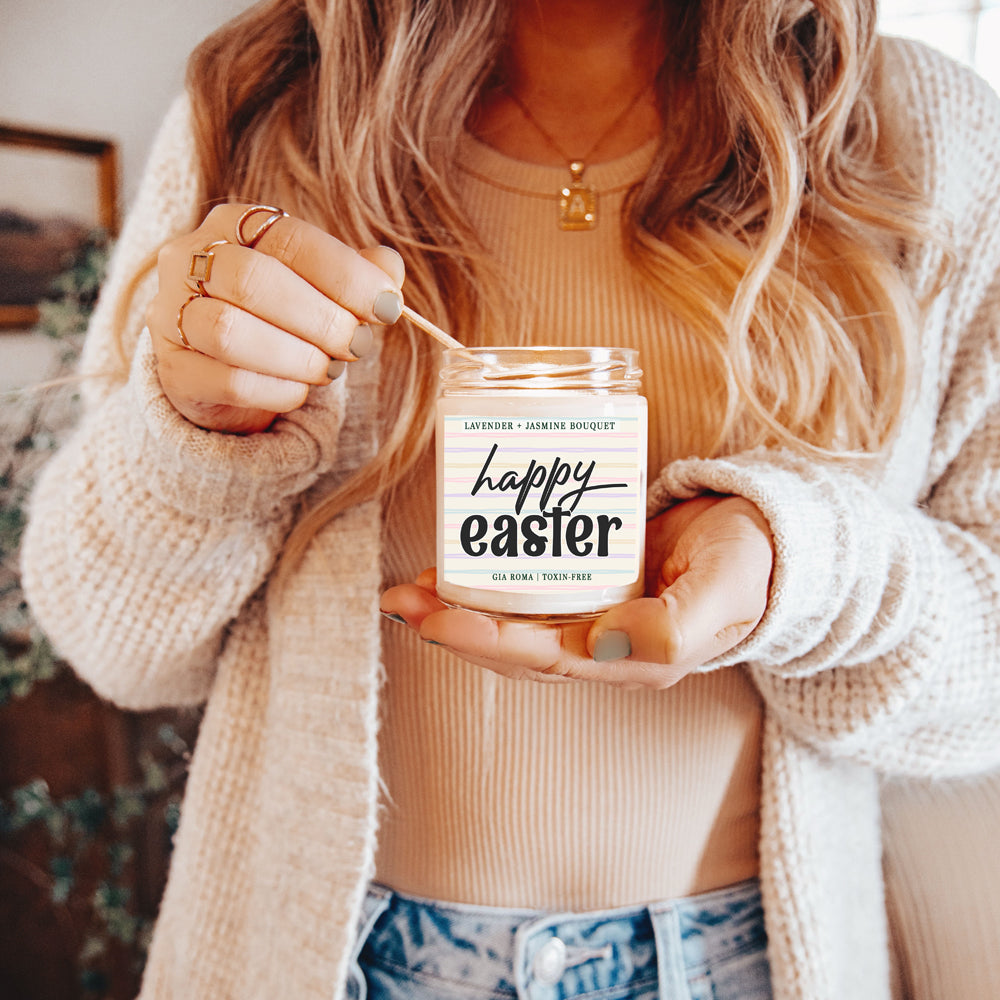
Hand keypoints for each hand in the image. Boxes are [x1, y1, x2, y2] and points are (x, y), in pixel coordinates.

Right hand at [147, 204, 404, 432]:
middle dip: (319, 318)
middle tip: (357, 344)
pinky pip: (227, 382)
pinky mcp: (173, 371)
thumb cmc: (284, 314)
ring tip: (329, 369)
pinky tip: (300, 391)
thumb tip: (389, 271)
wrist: (227, 367)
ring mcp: (171, 315)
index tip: (387, 307)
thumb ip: (358, 273)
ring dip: (296, 356)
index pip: (290, 238)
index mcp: (233, 224)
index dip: (345, 275)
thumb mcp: (323, 285)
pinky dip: (277, 390)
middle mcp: (189, 259)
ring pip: (228, 332)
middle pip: (252, 280)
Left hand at [380, 495, 773, 688]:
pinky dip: (490, 579)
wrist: (765, 534)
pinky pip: (531, 588)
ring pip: (515, 621)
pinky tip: (458, 562)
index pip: (546, 660)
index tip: (438, 619)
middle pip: (515, 647)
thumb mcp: (724, 591)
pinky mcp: (591, 581)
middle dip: (454, 629)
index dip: (488, 642)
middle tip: (401, 602)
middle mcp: (605, 646)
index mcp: (635, 660)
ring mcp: (595, 615)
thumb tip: (605, 644)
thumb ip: (676, 625)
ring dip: (460, 608)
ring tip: (411, 589)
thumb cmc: (750, 564)